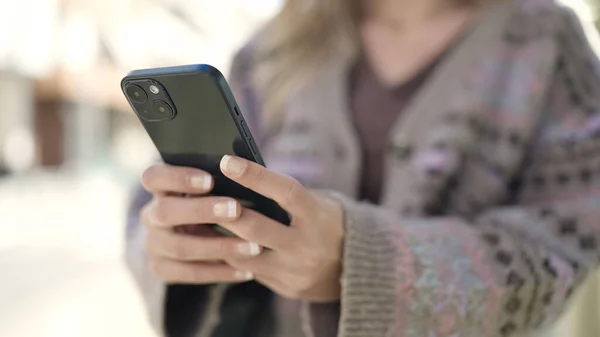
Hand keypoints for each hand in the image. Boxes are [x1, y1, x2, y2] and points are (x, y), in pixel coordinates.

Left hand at [139, 156, 343, 301]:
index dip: (255, 176)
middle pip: (256, 229)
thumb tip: (240, 175)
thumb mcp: (316, 202)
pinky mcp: (285, 288)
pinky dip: (229, 256)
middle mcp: (306, 245)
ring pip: (244, 256)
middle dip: (224, 213)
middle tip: (198, 196)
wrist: (352, 267)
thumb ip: (284, 195)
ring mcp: (295, 271)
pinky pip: (249, 272)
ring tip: (196, 220)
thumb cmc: (326, 222)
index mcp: (318, 216)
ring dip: (218, 238)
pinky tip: (213, 243)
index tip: (226, 161)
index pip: (285, 192)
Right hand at [140, 164, 263, 283]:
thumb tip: (245, 171)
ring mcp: (153, 244)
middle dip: (201, 211)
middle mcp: (151, 216)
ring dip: (219, 246)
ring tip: (253, 247)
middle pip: (165, 212)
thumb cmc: (212, 201)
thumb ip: (219, 182)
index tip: (210, 180)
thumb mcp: (210, 190)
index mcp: (160, 188)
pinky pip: (189, 273)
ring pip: (179, 247)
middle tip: (236, 209)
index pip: (154, 177)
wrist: (192, 236)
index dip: (178, 178)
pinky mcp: (161, 269)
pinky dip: (219, 272)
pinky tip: (246, 272)